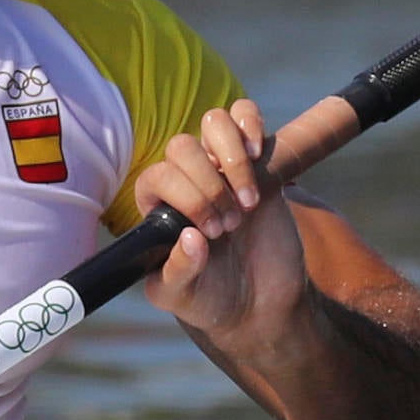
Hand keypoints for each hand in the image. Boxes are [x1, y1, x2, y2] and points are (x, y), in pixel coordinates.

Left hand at [130, 100, 310, 344]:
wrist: (262, 304)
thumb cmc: (210, 300)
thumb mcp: (183, 297)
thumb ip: (178, 271)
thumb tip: (190, 238)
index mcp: (158, 206)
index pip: (158, 175)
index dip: (185, 196)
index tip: (209, 232)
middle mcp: (186, 180)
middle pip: (183, 146)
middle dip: (209, 185)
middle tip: (230, 225)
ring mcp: (221, 167)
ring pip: (213, 121)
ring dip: (232, 157)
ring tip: (249, 198)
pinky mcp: (258, 161)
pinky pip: (246, 115)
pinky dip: (252, 125)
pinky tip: (259, 157)